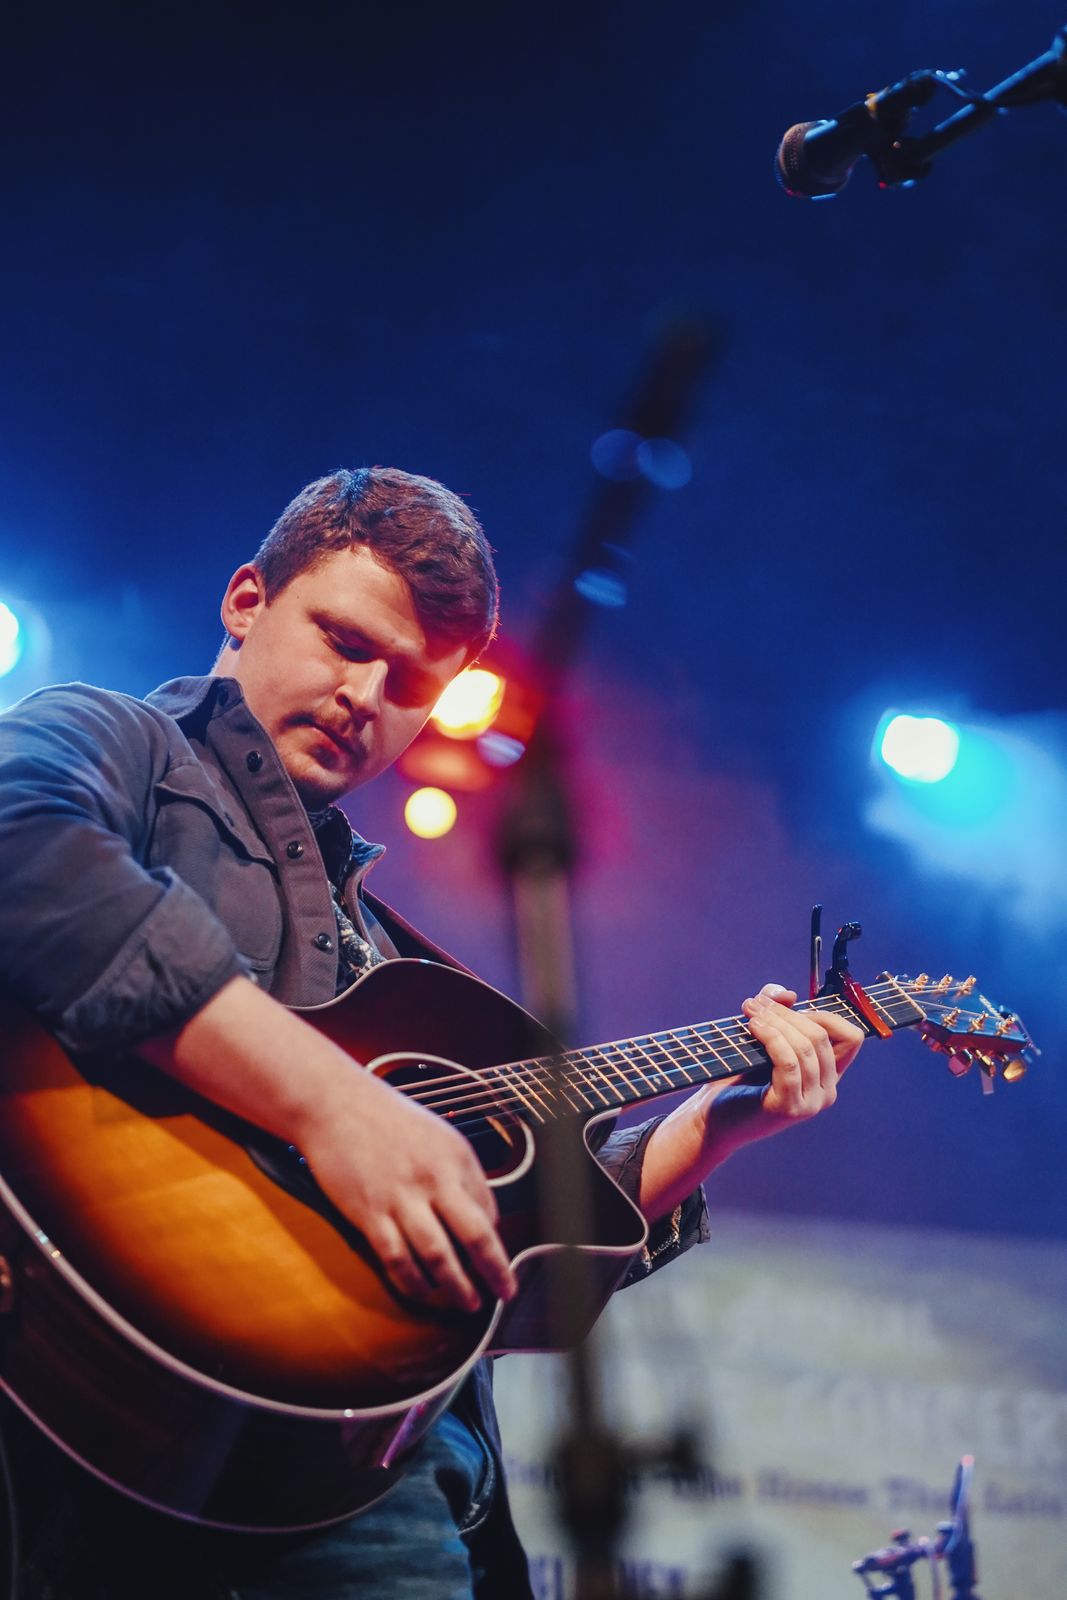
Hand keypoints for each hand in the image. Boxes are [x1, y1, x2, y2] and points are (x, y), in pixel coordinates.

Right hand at [295, 1067, 518, 1314]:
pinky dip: (413, 1283)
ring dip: (456, 1286)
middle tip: (503, 1295)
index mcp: (456, 1158)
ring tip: (467, 1304)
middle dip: (493, 1272)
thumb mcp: (439, 1137)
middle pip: (475, 1236)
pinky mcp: (369, 1213)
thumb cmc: (388, 1120)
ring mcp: (401, 1198)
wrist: (335, 1105)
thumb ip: (462, 1174)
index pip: (488, 1210)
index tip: (499, 1262)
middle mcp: (434, 1178)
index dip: (496, 1239)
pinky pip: (396, 1259)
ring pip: (437, 1255)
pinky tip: (422, 1294)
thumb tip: (484, 1215)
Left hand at [741, 981, 864, 1123]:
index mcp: (828, 1075)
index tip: (789, 1007)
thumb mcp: (764, 1038)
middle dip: (788, 1013)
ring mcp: (811, 1102)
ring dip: (775, 1022)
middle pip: (822, 1037)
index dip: (824, 1015)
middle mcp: (827, 1091)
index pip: (851, 1037)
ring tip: (750, 1011)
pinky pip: (788, 1063)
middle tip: (757, 1003)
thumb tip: (789, 995)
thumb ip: (777, 1011)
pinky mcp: (790, 1107)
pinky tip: (753, 1027)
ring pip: (805, 1047)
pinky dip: (771, 1039)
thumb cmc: (740, 1077)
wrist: (715, 1117)